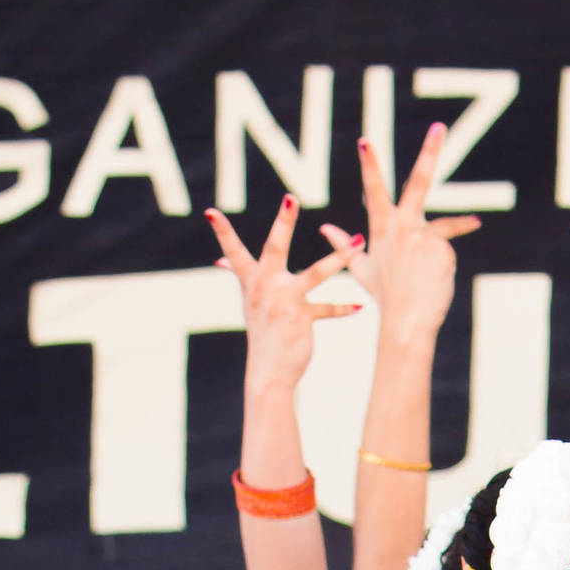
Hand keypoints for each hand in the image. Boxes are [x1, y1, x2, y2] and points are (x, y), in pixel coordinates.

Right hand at [205, 197, 360, 392]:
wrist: (268, 371)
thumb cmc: (262, 332)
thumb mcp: (249, 300)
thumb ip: (238, 275)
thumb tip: (219, 259)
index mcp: (252, 280)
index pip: (233, 251)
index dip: (222, 232)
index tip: (210, 212)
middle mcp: (266, 286)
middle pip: (275, 247)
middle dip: (284, 223)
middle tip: (291, 199)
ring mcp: (284, 301)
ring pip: (315, 274)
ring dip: (339, 258)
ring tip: (357, 242)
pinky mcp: (301, 317)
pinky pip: (327, 309)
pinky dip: (343, 309)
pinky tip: (358, 306)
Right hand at [320, 124, 479, 342]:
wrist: (407, 320)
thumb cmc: (385, 296)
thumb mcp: (363, 269)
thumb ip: (345, 245)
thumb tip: (324, 228)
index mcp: (383, 226)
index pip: (373, 189)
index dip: (369, 164)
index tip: (364, 141)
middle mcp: (404, 225)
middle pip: (419, 181)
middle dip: (429, 152)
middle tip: (438, 127)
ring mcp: (424, 236)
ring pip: (441, 232)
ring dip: (458, 231)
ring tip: (451, 252)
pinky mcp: (442, 248)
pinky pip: (448, 250)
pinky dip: (444, 265)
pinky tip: (436, 280)